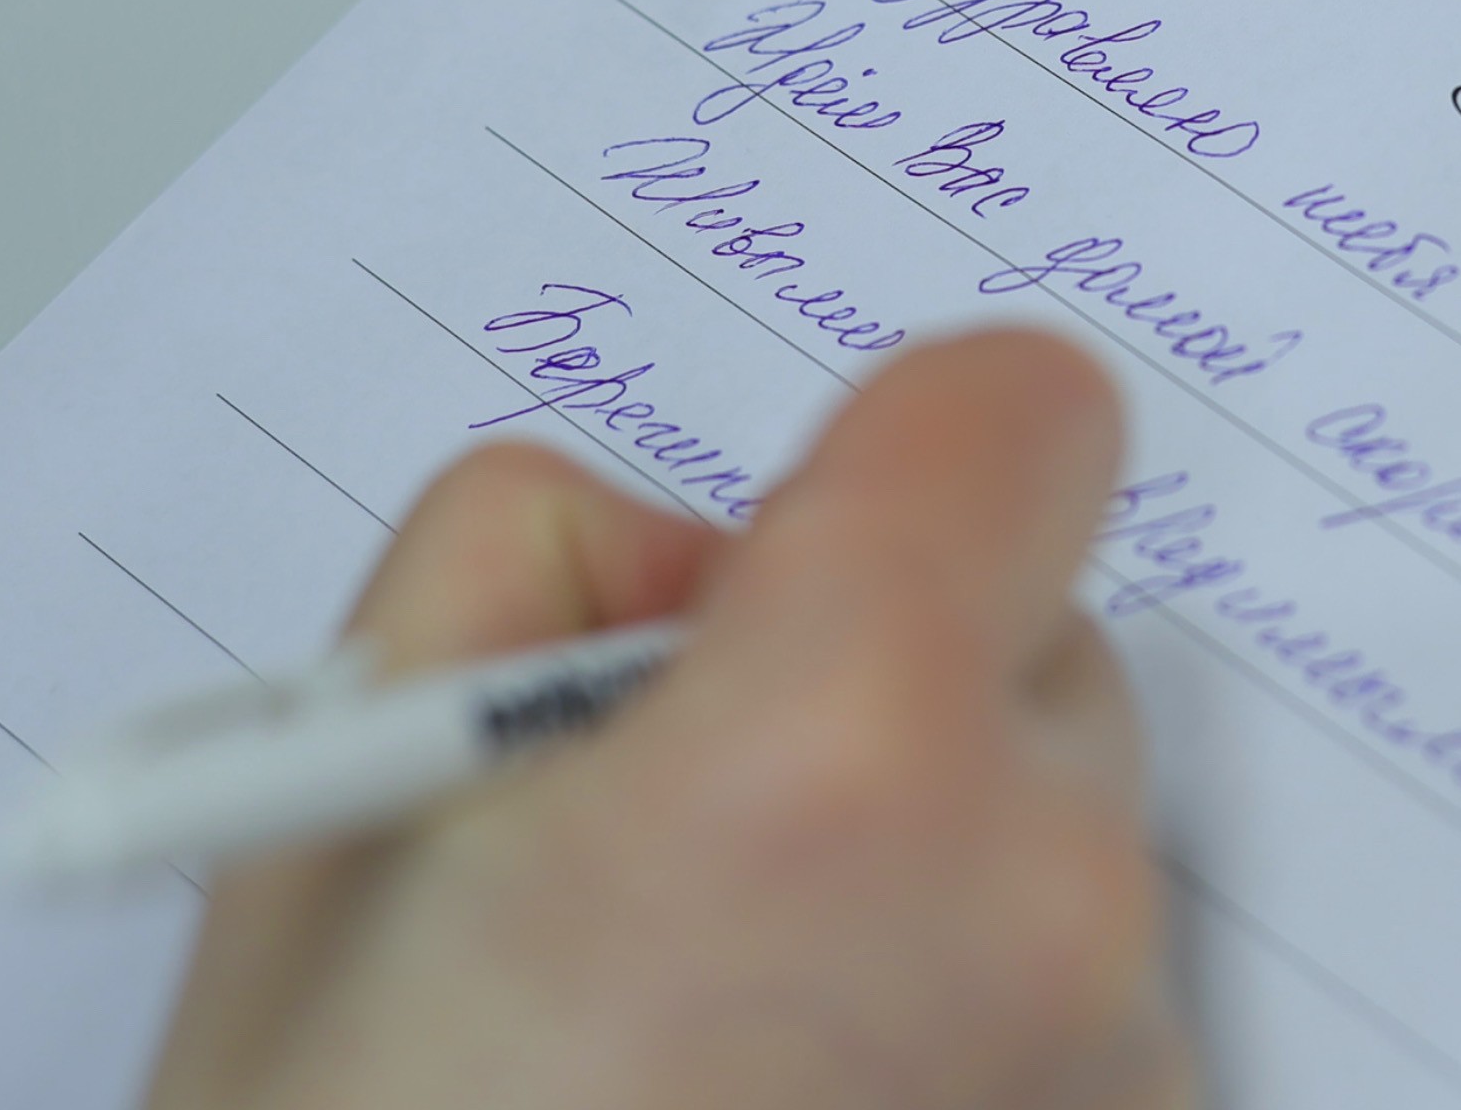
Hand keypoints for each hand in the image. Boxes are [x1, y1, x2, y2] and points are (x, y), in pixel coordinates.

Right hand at [139, 329, 1179, 1109]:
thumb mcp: (340, 796)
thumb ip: (542, 565)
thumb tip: (701, 559)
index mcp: (844, 751)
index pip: (1031, 418)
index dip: (903, 460)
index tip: (804, 556)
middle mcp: (1043, 911)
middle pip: (1045, 652)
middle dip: (887, 699)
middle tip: (675, 857)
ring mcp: (1120, 1086)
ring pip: (1059, 860)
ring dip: (927, 894)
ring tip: (705, 1053)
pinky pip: (1078, 1033)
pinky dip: (963, 1054)